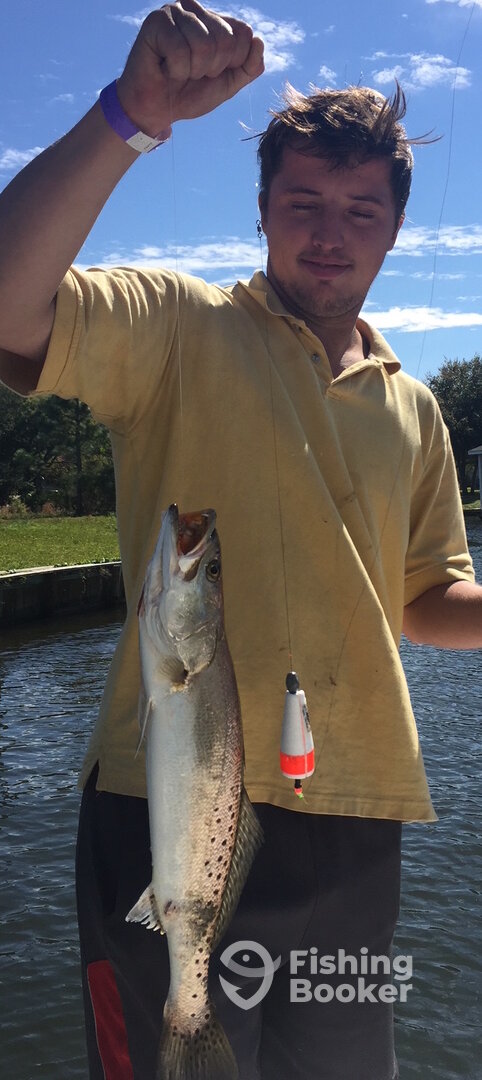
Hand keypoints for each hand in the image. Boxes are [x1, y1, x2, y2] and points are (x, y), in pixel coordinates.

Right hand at [116, 0, 263, 136]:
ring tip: (178, 70)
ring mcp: (176, 11)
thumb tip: (259, 40)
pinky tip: (165, 68)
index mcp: (217, 20)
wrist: (156, 110)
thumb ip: (249, 67)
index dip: (232, 63)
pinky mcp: (156, 21)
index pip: (244, 33)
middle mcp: (198, 9)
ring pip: (204, 44)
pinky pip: (179, 50)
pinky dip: (174, 70)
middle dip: (211, 68)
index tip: (212, 71)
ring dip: (192, 71)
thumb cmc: (189, 94)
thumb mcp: (228, 84)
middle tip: (192, 73)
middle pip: (226, 39)